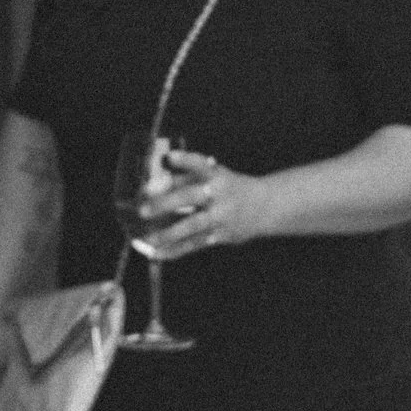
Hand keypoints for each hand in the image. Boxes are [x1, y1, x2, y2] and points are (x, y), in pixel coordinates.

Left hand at [143, 150, 273, 259]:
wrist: (266, 207)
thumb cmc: (230, 188)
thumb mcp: (214, 175)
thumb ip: (184, 178)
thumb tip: (152, 186)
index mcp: (217, 175)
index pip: (201, 164)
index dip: (185, 160)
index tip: (169, 157)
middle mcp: (219, 195)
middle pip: (191, 197)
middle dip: (166, 203)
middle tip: (143, 210)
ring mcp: (221, 217)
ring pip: (192, 226)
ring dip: (168, 234)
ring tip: (147, 238)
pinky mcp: (221, 236)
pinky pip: (194, 244)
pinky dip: (174, 250)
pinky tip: (156, 253)